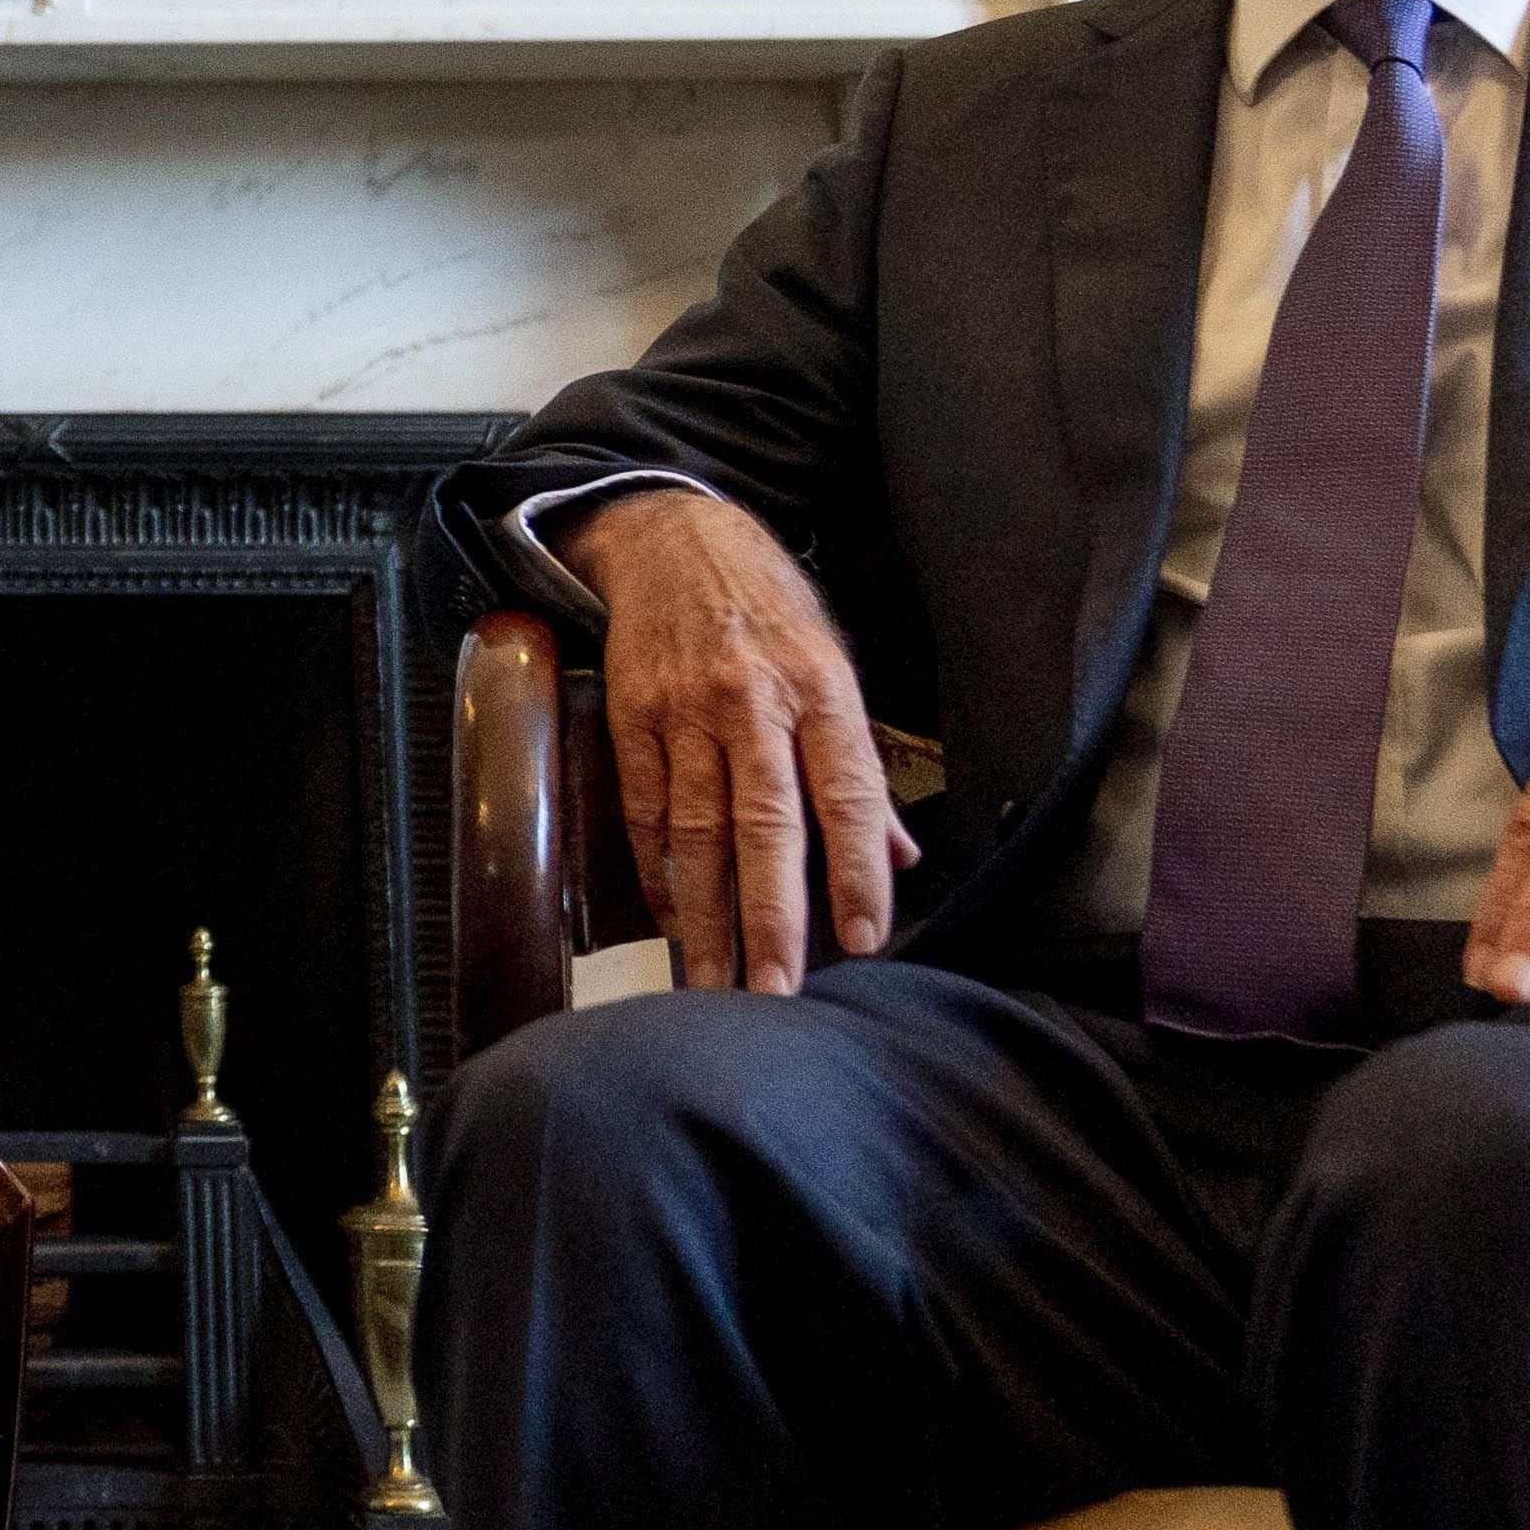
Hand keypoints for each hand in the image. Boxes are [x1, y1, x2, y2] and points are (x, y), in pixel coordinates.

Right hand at [571, 491, 919, 993]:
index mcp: (819, 688)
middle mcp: (752, 701)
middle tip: (776, 993)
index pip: (849, 793)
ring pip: (697, 830)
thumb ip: (861, 763)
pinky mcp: (630, 715)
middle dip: (773, 916)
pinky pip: (646, 808)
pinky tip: (670, 918)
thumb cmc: (768, 608)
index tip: (865, 938)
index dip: (857, 869)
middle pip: (765, 825)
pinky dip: (658, 870)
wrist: (671, 536)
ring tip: (713, 984)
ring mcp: (684, 710)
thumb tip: (898, 856)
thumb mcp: (833, 664)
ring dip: (706, 915)